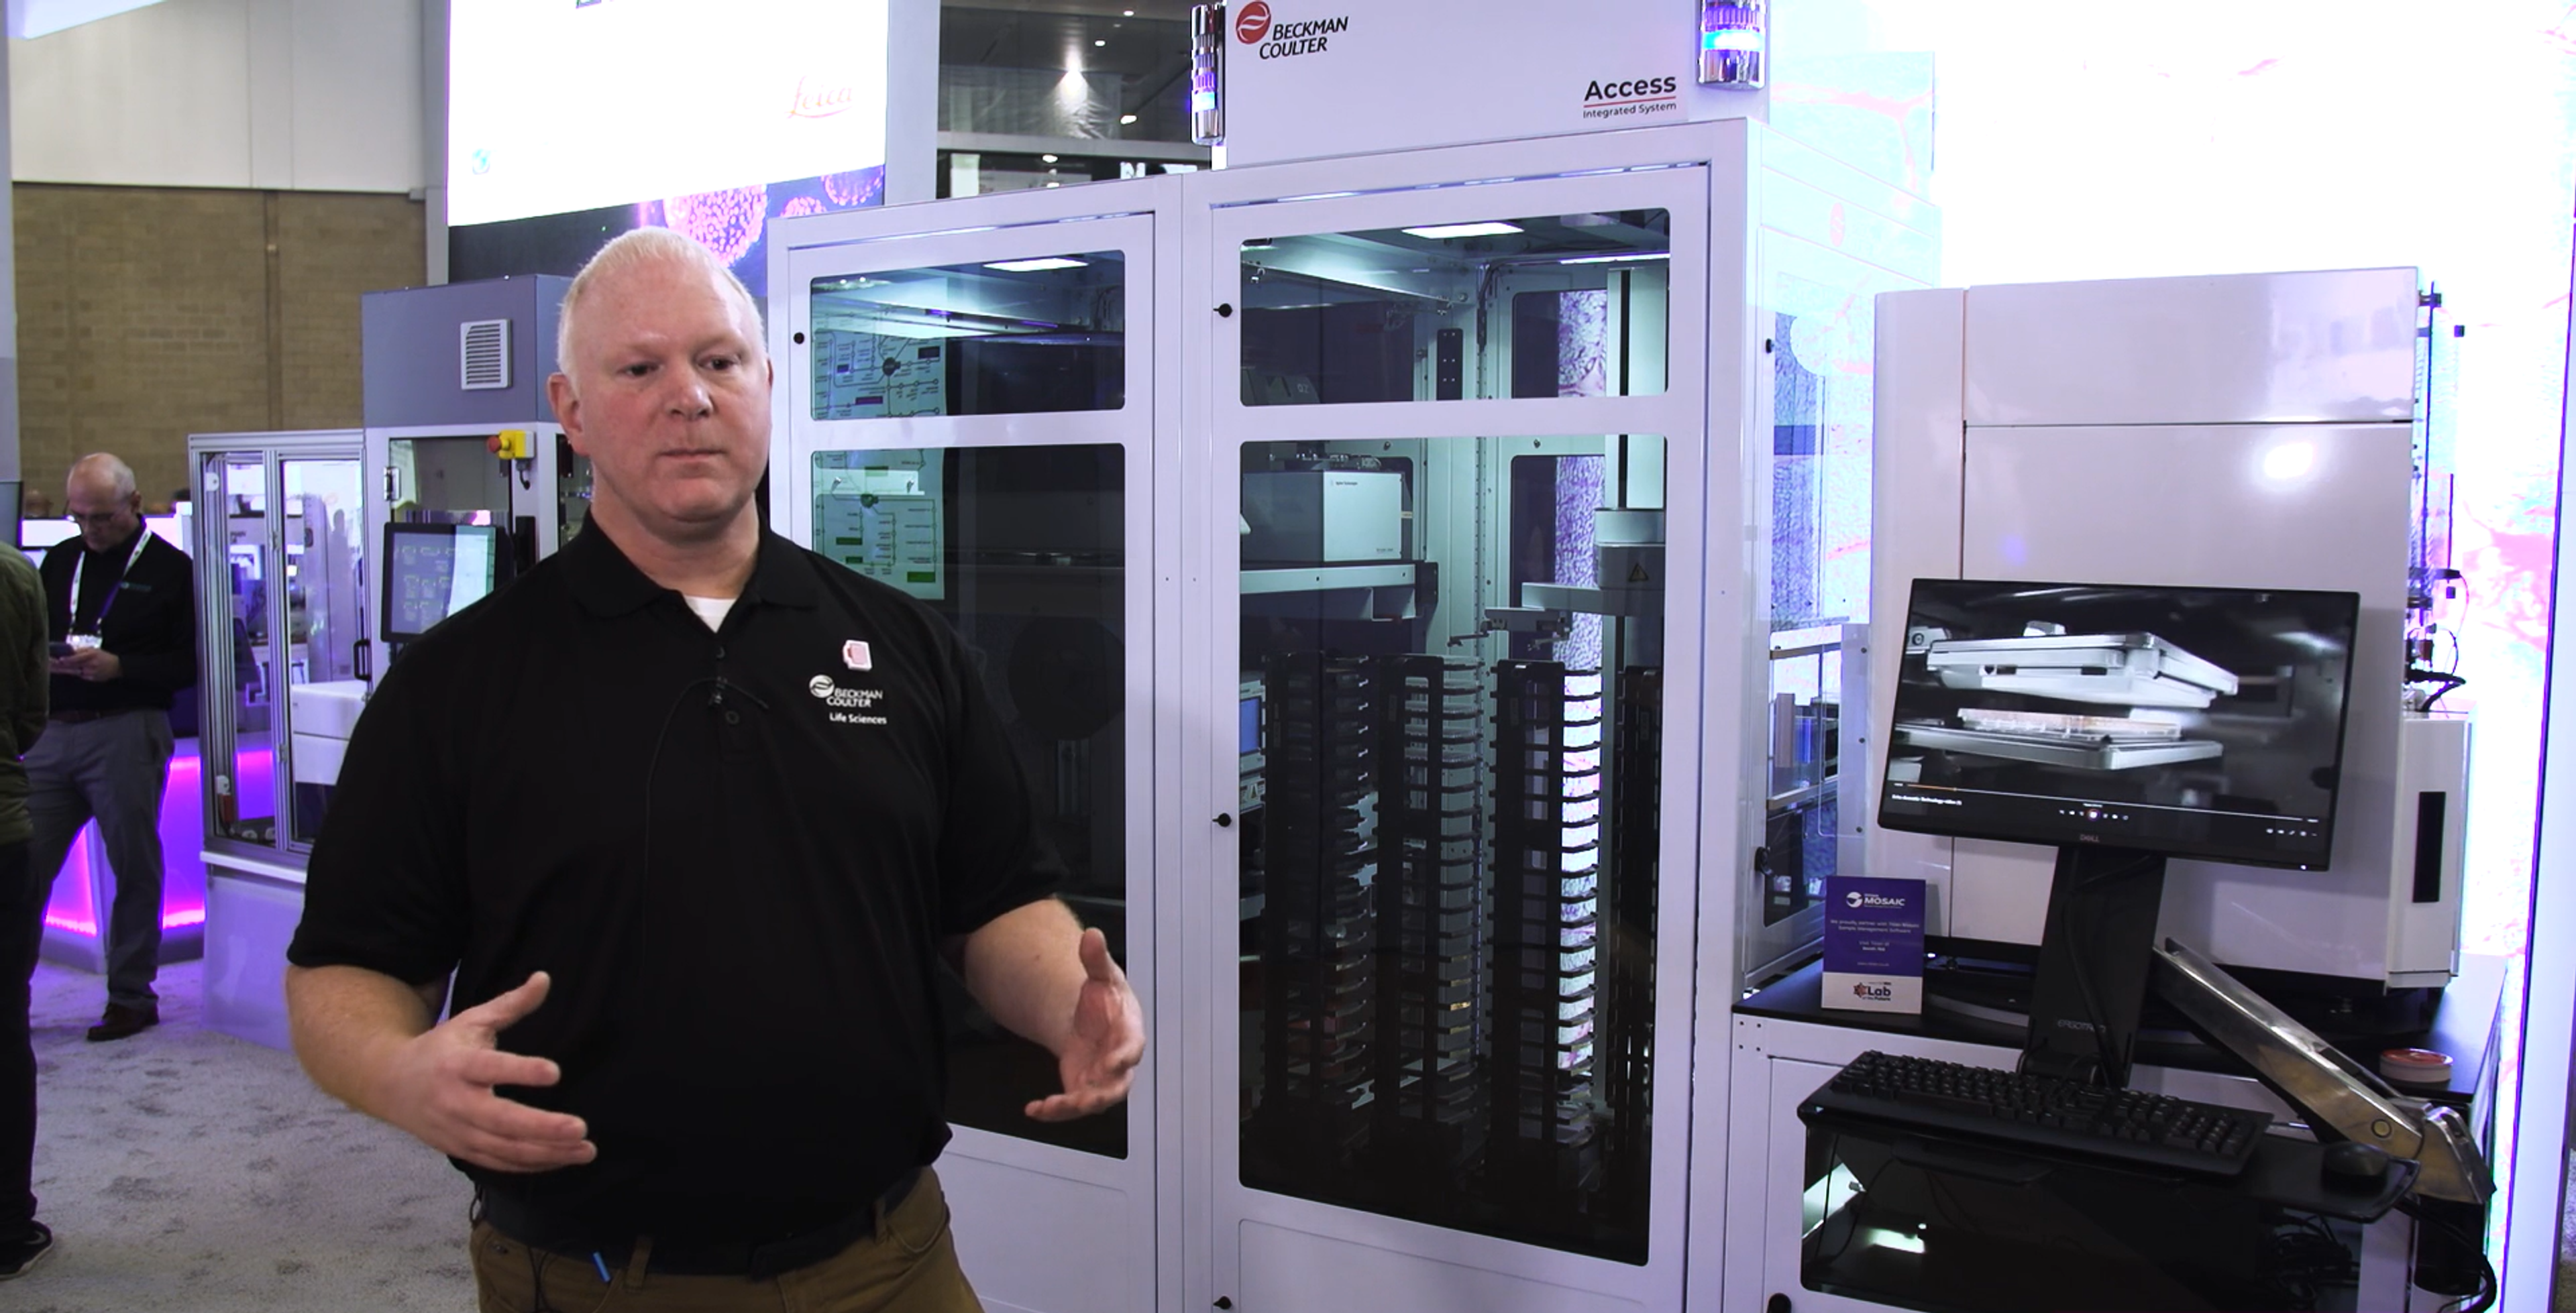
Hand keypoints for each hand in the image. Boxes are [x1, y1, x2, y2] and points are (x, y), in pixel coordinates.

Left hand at [51, 647, 119, 680]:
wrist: (118, 667)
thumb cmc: (104, 656)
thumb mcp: (93, 649)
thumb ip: (80, 651)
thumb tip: (67, 651)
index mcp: (91, 656)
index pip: (75, 658)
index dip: (65, 659)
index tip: (55, 659)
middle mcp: (90, 665)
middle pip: (71, 666)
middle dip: (58, 665)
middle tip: (47, 664)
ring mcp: (90, 674)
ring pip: (72, 672)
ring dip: (61, 670)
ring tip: (49, 668)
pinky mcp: (90, 679)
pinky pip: (79, 675)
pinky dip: (71, 672)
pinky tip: (62, 671)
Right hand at [372, 972, 594, 1171]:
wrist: (389, 1085)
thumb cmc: (441, 1049)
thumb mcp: (470, 1021)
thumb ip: (510, 1004)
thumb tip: (545, 978)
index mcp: (458, 1064)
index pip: (491, 1068)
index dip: (521, 1071)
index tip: (554, 1072)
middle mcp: (456, 1101)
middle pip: (500, 1120)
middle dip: (541, 1127)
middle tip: (580, 1127)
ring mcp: (457, 1131)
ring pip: (504, 1148)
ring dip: (547, 1152)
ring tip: (586, 1150)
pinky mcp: (461, 1150)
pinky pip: (499, 1163)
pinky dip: (532, 1165)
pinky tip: (563, 1159)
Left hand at [1025, 928, 1143, 1122]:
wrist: (1094, 1016)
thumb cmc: (1106, 997)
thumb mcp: (1100, 975)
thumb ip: (1096, 959)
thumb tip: (1091, 934)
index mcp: (1129, 1034)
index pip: (1132, 1050)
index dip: (1123, 1058)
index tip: (1111, 1064)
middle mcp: (1119, 1063)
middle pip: (1117, 1086)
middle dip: (1102, 1094)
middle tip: (1084, 1099)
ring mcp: (1102, 1080)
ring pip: (1094, 1101)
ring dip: (1074, 1106)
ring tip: (1050, 1106)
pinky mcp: (1082, 1088)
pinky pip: (1071, 1105)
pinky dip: (1053, 1111)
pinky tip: (1033, 1109)